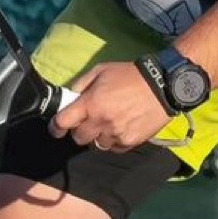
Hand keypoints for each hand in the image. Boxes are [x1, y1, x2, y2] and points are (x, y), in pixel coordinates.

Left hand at [49, 61, 171, 152]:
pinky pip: (114, 147)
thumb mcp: (101, 71)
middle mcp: (101, 122)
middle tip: (90, 120)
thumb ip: (81, 85)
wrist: (162, 86)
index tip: (56, 128)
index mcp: (91, 103)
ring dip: (99, 135)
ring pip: (97, 144)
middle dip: (80, 129)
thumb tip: (69, 98)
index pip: (62, 122)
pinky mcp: (129, 142)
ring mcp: (116, 134)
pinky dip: (114, 140)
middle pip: (78, 138)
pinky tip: (122, 127)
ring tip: (110, 122)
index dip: (55, 127)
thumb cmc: (129, 75)